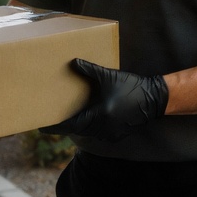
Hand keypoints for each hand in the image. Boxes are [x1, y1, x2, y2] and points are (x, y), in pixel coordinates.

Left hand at [41, 58, 168, 141]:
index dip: (56, 127)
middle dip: (65, 126)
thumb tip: (73, 62)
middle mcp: (103, 128)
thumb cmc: (130, 86)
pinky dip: (89, 128)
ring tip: (66, 118)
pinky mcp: (117, 134)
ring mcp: (111, 133)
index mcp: (99, 115)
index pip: (71, 125)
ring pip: (87, 133)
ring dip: (77, 126)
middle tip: (51, 120)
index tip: (42, 127)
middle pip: (77, 130)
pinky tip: (86, 119)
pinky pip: (97, 133)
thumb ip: (89, 69)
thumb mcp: (108, 76)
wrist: (153, 98)